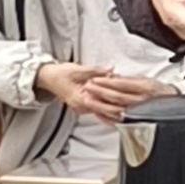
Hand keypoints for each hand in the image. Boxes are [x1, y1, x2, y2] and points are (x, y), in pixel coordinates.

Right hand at [38, 62, 169, 115]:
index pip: (104, 104)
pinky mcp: (85, 105)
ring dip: (117, 110)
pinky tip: (120, 114)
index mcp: (81, 99)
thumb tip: (110, 69)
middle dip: (121, 108)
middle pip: (106, 110)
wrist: (47, 78)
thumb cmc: (60, 74)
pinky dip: (109, 110)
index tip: (130, 103)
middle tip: (137, 108)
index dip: (118, 103)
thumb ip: (95, 71)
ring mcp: (84, 107)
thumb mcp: (77, 69)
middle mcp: (83, 107)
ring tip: (133, 112)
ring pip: (104, 111)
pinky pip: (99, 109)